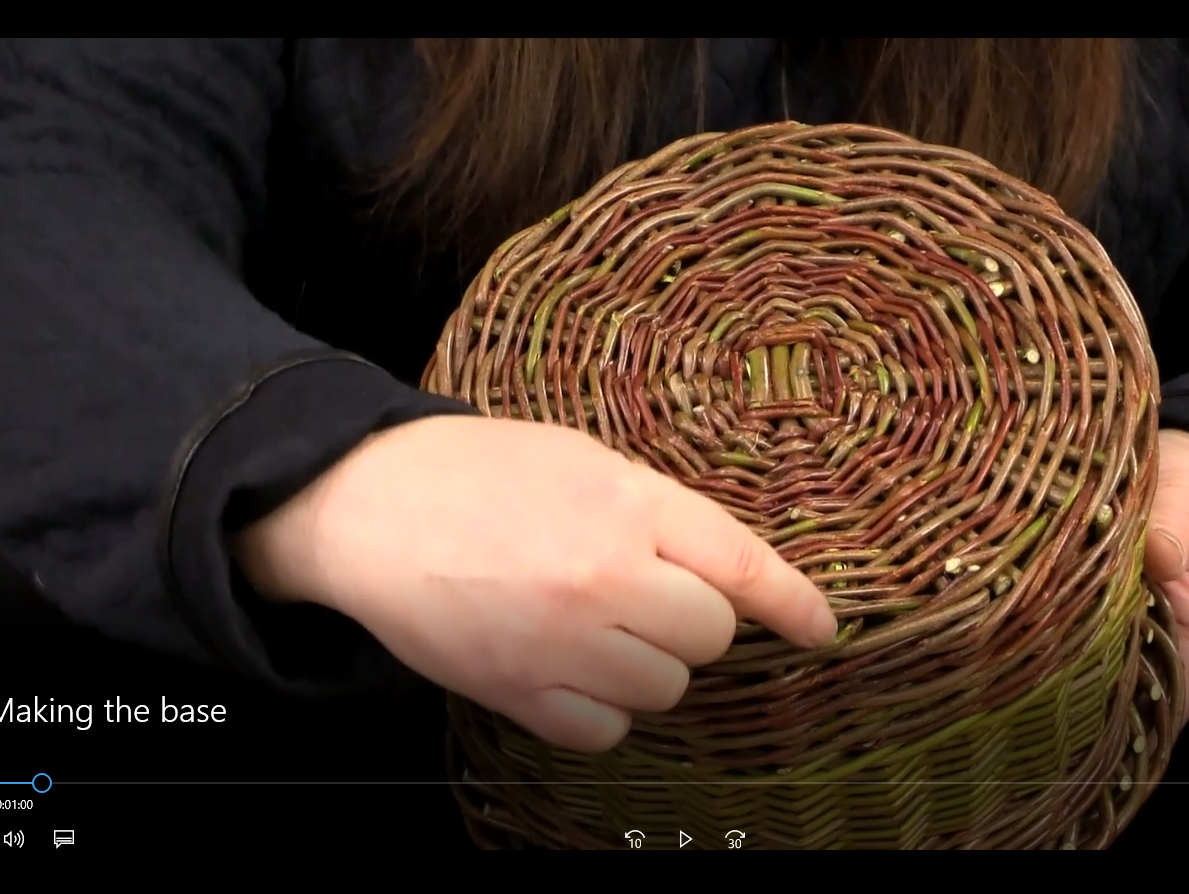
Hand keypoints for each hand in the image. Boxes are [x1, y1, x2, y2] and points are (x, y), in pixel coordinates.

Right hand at [232, 415, 837, 752]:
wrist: (369, 507)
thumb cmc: (477, 473)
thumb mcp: (581, 459)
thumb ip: (656, 510)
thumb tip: (722, 569)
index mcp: (629, 506)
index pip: (742, 566)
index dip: (793, 602)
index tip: (819, 628)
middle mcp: (607, 580)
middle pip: (710, 637)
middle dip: (691, 620)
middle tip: (643, 593)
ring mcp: (563, 645)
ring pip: (665, 689)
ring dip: (646, 663)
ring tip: (592, 624)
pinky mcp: (520, 694)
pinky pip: (606, 730)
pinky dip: (601, 708)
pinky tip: (568, 667)